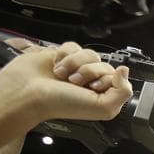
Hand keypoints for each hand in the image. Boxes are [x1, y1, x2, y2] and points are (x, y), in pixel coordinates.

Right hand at [0, 40, 131, 127]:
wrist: (27, 92)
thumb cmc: (60, 104)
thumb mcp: (102, 107)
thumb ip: (123, 92)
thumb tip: (126, 71)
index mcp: (102, 96)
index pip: (118, 77)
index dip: (106, 79)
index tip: (93, 87)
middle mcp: (91, 82)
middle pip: (104, 64)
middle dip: (88, 71)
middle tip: (74, 83)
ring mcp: (76, 69)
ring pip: (89, 53)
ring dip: (75, 63)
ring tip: (62, 75)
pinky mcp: (63, 56)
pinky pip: (73, 46)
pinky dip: (64, 54)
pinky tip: (56, 66)